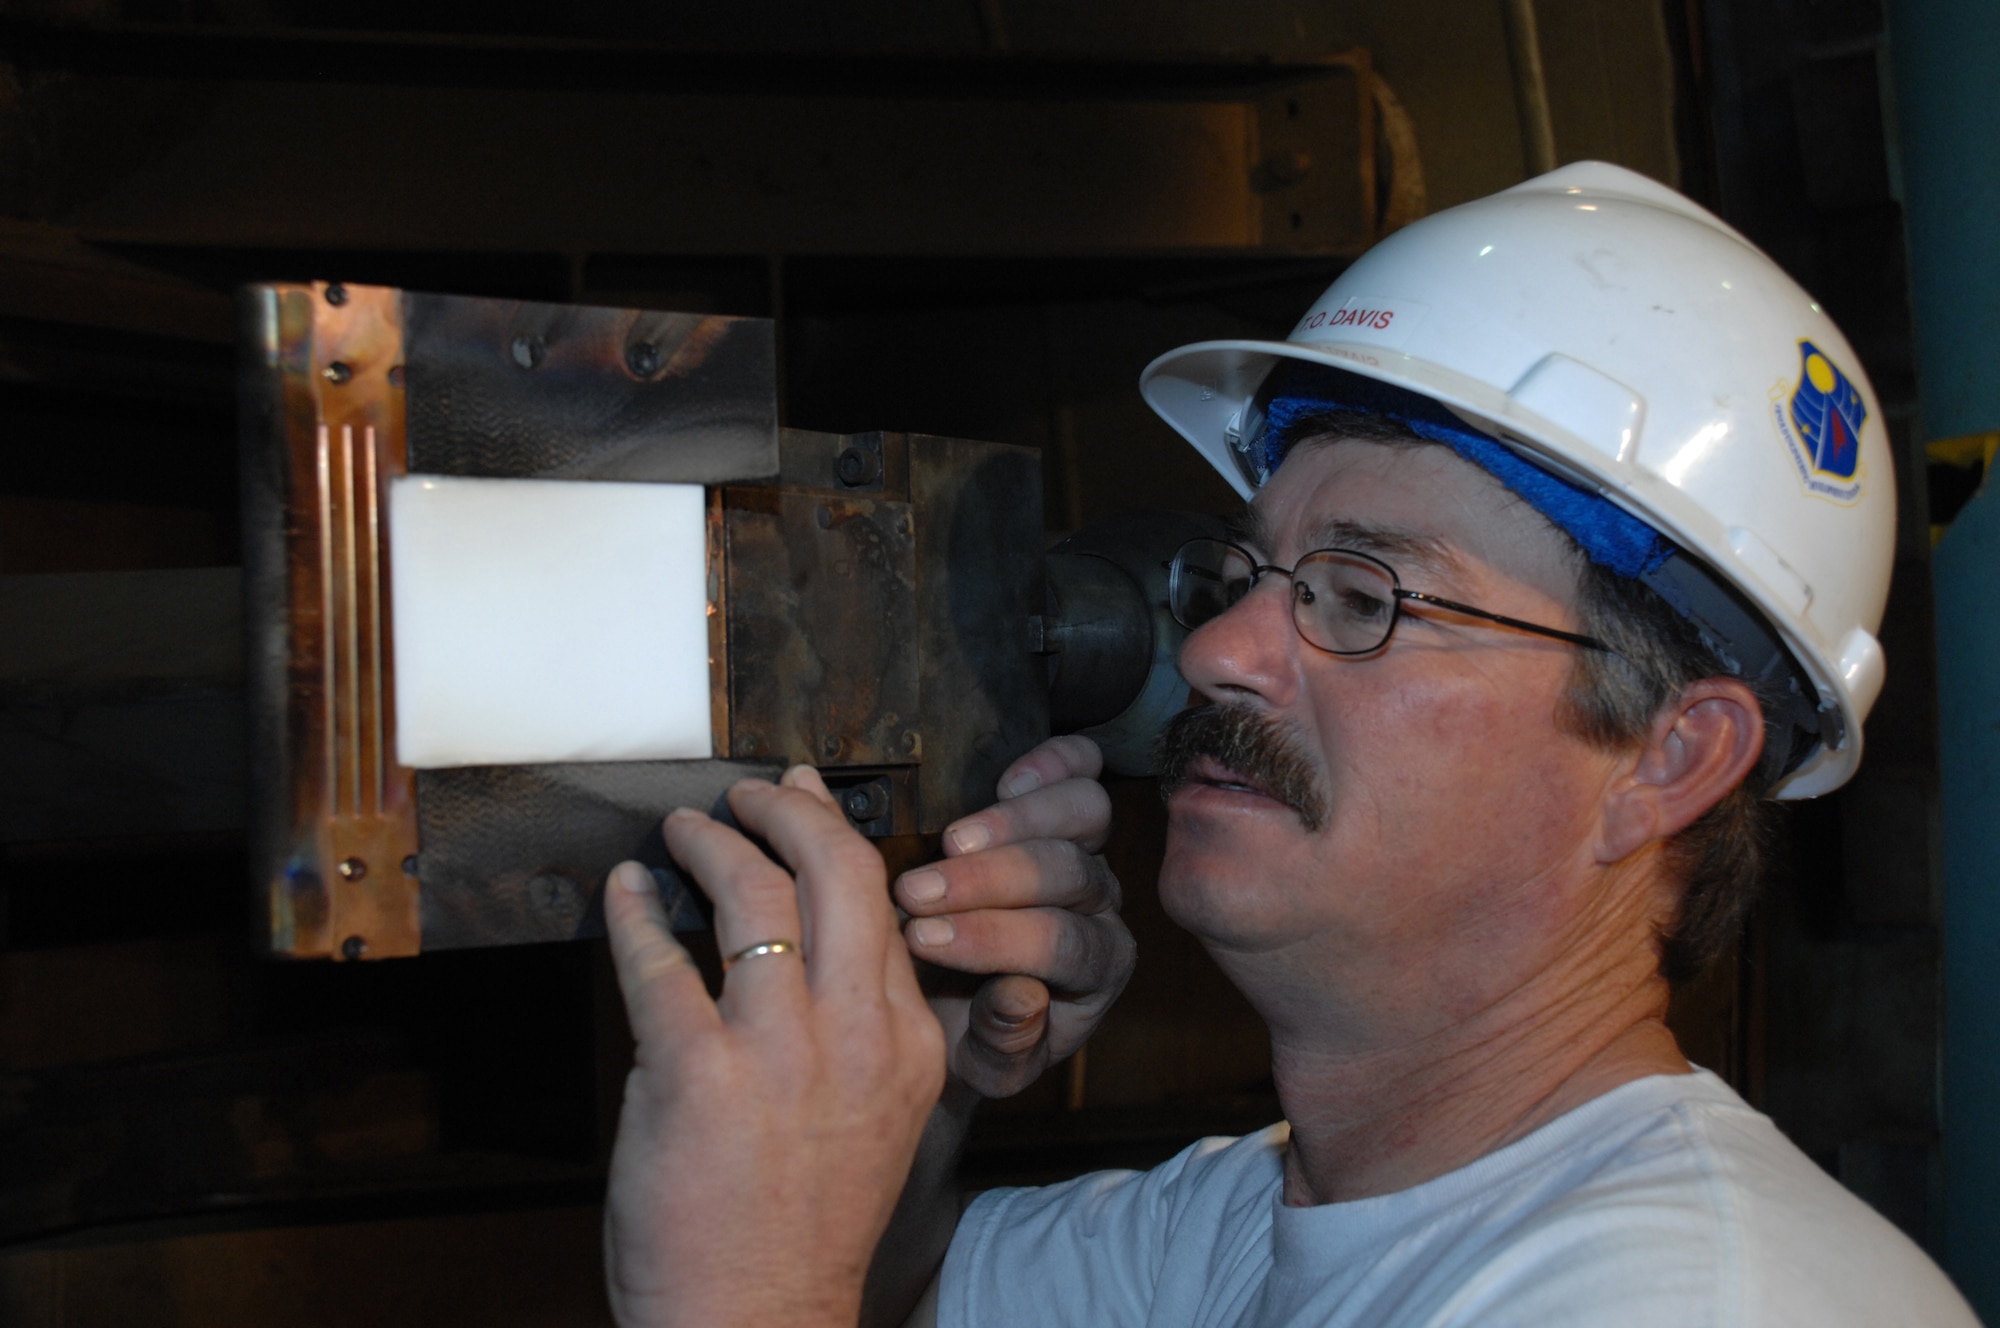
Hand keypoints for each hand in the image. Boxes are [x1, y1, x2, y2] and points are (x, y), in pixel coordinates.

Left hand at [603, 766, 945, 1327]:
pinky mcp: (695, 1075)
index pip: (881, 901)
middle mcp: (855, 1035)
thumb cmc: (804, 1226)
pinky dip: (635, 911)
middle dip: (784, 811)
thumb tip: (805, 929)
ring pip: (752, 892)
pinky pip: (659, 960)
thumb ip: (855, 1024)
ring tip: (683, 832)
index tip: (804, 802)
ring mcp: (777, 1053)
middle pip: (834, 870)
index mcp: (906, 1043)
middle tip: (747, 796)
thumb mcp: (874, 1115)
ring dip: (709, 842)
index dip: (834, 833)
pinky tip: (626, 893)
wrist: (757, 1322)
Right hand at [893, 736, 1134, 1100]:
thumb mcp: (985, 1066)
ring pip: (1084, 815)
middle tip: (916, 892)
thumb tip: (1021, 996)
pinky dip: (1050, 763)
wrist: (954, 999)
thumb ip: (1007, 1044)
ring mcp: (1086, 849)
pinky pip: (1080, 769)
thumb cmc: (970, 1034)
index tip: (922, 938)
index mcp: (1098, 971)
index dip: (993, 939)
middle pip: (1070, 874)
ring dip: (1013, 822)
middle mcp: (1101, 906)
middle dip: (989, 882)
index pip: (1062, 945)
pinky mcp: (1062, 806)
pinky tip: (1004, 777)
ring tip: (950, 840)